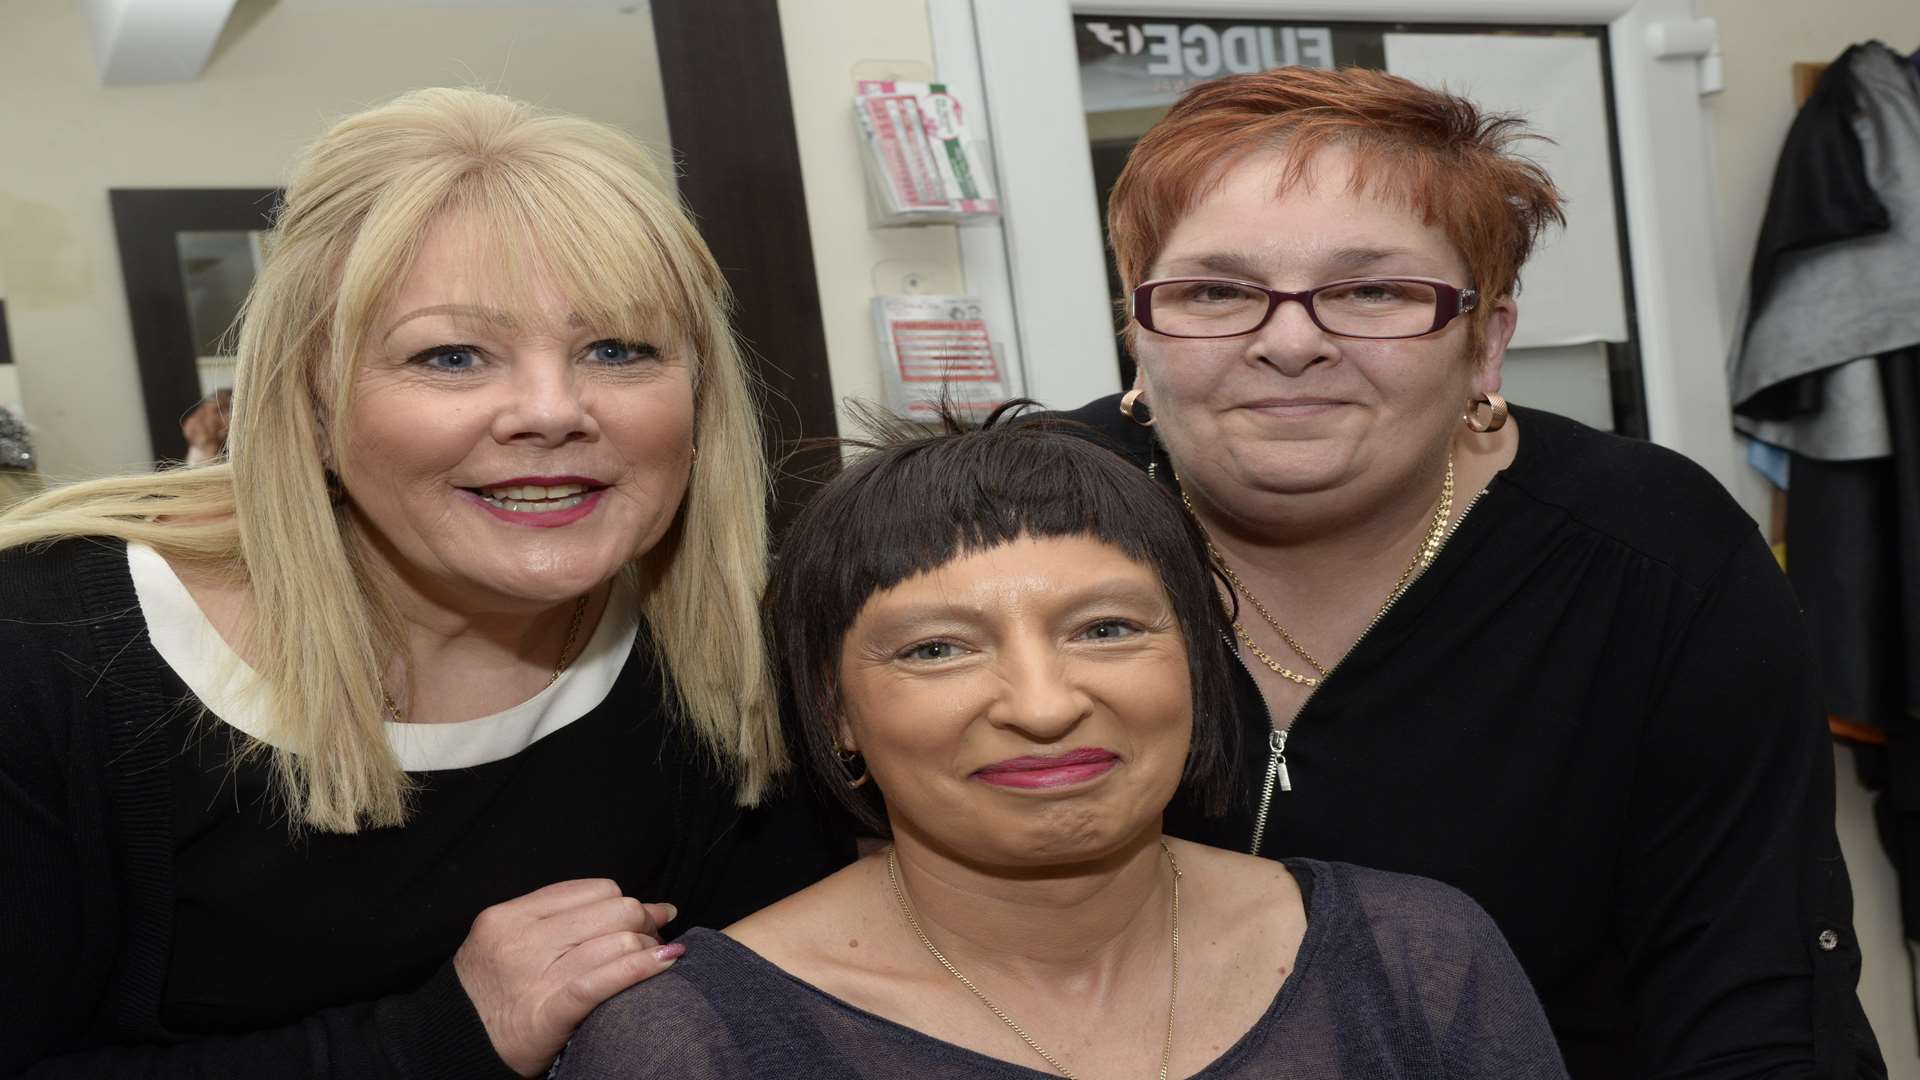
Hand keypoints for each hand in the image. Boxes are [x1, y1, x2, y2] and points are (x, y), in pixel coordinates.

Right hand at [453, 879, 681, 1076]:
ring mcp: (533, 975)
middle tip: (657, 937)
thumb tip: (627, 905)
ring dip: (651, 945)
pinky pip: (605, 979)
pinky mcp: (548, 1012)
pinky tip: (666, 963)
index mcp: (510, 916)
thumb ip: (554, 921)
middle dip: (645, 920)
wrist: (450, 1047)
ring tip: (662, 955)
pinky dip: (643, 967)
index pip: (592, 890)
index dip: (626, 901)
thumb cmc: (488, 996)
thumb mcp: (504, 942)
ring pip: (617, 940)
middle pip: (612, 909)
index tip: (643, 916)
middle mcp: (521, 939)